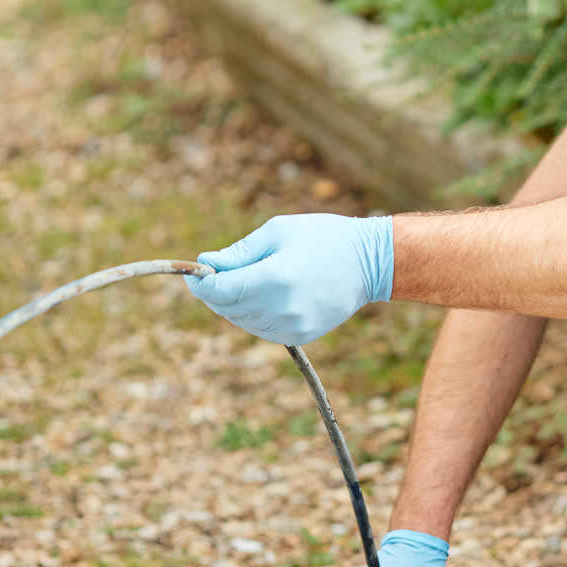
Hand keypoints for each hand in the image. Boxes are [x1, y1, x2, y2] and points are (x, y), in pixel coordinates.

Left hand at [186, 214, 393, 345]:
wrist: (370, 262)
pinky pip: (261, 328)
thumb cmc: (323, 237)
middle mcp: (283, 308)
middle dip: (215, 291)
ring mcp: (293, 325)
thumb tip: (206, 264)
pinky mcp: (301, 335)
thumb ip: (239, 252)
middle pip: (228, 308)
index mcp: (276, 278)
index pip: (221, 291)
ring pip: (242, 321)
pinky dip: (253, 313)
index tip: (196, 273)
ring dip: (234, 303)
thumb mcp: (278, 231)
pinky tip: (264, 294)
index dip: (202, 284)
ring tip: (247, 279)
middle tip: (217, 272)